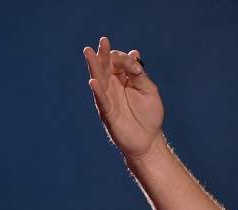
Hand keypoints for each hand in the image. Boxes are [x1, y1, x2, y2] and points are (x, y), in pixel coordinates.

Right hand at [82, 36, 163, 160]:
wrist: (149, 140)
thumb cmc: (149, 115)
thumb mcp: (149, 90)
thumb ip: (140, 73)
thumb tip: (134, 53)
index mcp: (123, 78)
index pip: (119, 62)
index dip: (126, 60)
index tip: (136, 68)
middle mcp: (112, 86)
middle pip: (105, 66)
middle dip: (103, 54)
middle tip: (103, 41)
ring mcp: (108, 98)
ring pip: (99, 79)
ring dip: (94, 66)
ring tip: (88, 52)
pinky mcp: (108, 113)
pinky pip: (101, 101)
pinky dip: (98, 91)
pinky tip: (93, 82)